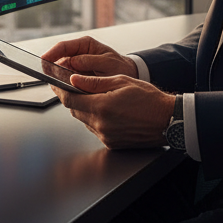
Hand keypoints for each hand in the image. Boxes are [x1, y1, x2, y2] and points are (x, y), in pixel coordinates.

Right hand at [41, 35, 138, 78]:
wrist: (130, 77)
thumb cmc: (121, 68)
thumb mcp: (108, 63)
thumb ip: (91, 61)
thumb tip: (73, 62)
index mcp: (86, 45)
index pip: (63, 46)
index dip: (52, 54)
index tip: (44, 60)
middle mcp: (80, 54)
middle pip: (59, 59)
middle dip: (53, 69)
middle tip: (50, 78)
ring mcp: (78, 65)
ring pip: (62, 71)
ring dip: (59, 78)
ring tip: (59, 86)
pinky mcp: (79, 76)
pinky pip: (68, 80)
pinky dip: (66, 85)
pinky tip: (68, 91)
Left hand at [56, 73, 175, 149]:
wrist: (168, 120)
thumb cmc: (149, 99)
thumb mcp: (120, 81)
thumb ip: (94, 81)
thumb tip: (74, 79)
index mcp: (102, 107)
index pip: (70, 99)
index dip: (59, 89)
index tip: (54, 82)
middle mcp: (101, 124)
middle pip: (74, 110)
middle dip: (70, 97)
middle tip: (70, 85)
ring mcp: (106, 136)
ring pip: (83, 120)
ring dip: (82, 107)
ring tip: (90, 95)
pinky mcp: (112, 143)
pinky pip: (94, 129)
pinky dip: (93, 118)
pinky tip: (103, 108)